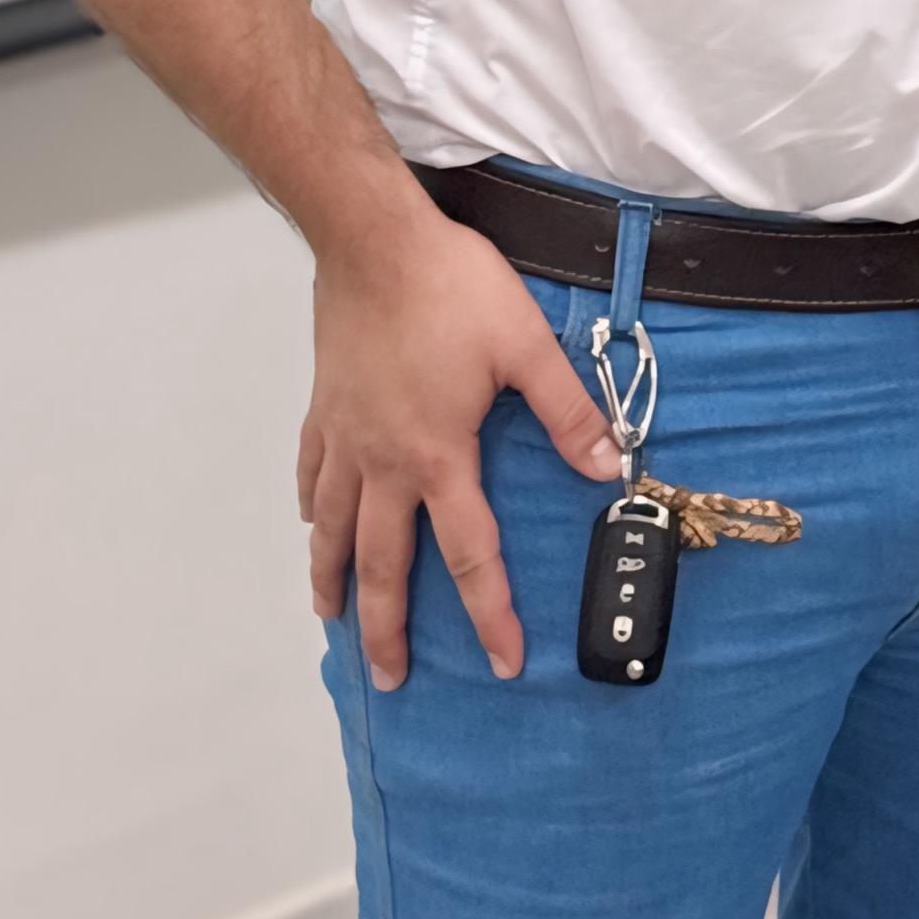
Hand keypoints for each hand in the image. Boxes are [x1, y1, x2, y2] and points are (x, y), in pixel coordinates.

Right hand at [298, 201, 624, 685]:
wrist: (374, 241)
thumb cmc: (452, 288)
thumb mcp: (526, 345)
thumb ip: (568, 412)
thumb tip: (609, 465)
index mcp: (438, 456)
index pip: (470, 555)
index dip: (490, 614)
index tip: (504, 663)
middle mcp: (384, 462)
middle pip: (382, 564)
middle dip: (387, 629)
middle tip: (390, 677)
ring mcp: (345, 436)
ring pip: (330, 527)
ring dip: (333, 579)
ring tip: (333, 619)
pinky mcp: (324, 406)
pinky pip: (310, 472)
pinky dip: (308, 507)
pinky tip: (308, 521)